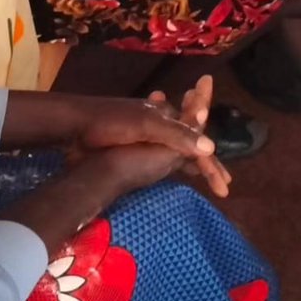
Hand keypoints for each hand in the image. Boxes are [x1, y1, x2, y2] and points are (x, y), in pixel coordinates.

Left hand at [86, 77, 230, 198]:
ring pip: (178, 153)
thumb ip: (177, 135)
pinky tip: (176, 172)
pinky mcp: (132, 147)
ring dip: (193, 163)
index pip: (199, 139)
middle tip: (223, 184)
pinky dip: (175, 164)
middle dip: (208, 163)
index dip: (212, 161)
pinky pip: (162, 158)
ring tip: (206, 178)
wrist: (74, 126)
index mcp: (166, 116)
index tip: (226, 183)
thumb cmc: (110, 123)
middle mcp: (161, 124)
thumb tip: (210, 148)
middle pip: (192, 145)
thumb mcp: (146, 126)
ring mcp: (146, 136)